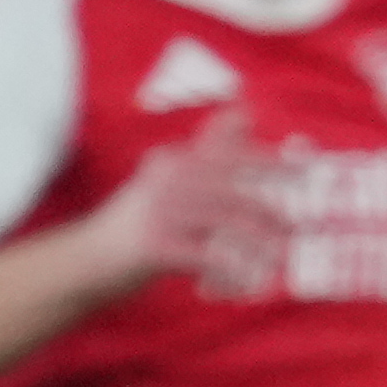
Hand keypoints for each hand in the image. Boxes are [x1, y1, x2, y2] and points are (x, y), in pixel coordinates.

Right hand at [91, 118, 283, 294]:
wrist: (83, 262)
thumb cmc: (138, 223)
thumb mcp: (170, 179)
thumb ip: (208, 150)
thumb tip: (244, 110)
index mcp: (172, 161)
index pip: (226, 155)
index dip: (265, 161)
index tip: (302, 169)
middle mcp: (165, 180)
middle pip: (228, 186)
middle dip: (267, 203)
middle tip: (299, 221)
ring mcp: (157, 212)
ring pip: (220, 221)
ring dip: (256, 239)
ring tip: (281, 253)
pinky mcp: (152, 246)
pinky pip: (201, 255)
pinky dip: (228, 266)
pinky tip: (246, 276)